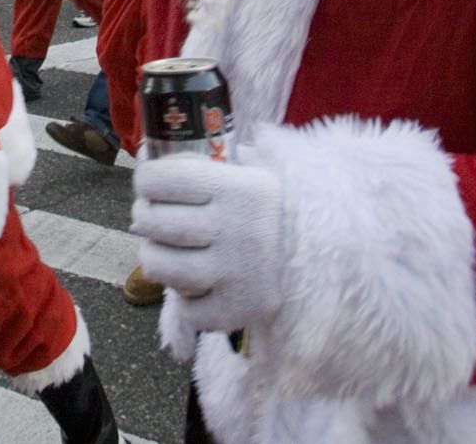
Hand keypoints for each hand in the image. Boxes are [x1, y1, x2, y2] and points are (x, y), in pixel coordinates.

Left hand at [132, 156, 287, 334]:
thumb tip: (147, 165)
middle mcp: (235, 228)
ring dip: (154, 258)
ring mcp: (236, 273)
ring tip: (164, 252)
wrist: (330, 254)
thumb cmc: (276, 212)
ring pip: (160, 266)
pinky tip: (199, 287)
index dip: (146, 181)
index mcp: (237, 187)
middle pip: (154, 222)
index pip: (161, 179)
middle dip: (144, 218)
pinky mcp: (239, 309)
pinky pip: (188, 310)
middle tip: (150, 218)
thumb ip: (205, 169)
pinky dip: (187, 302)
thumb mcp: (251, 175)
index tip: (149, 187)